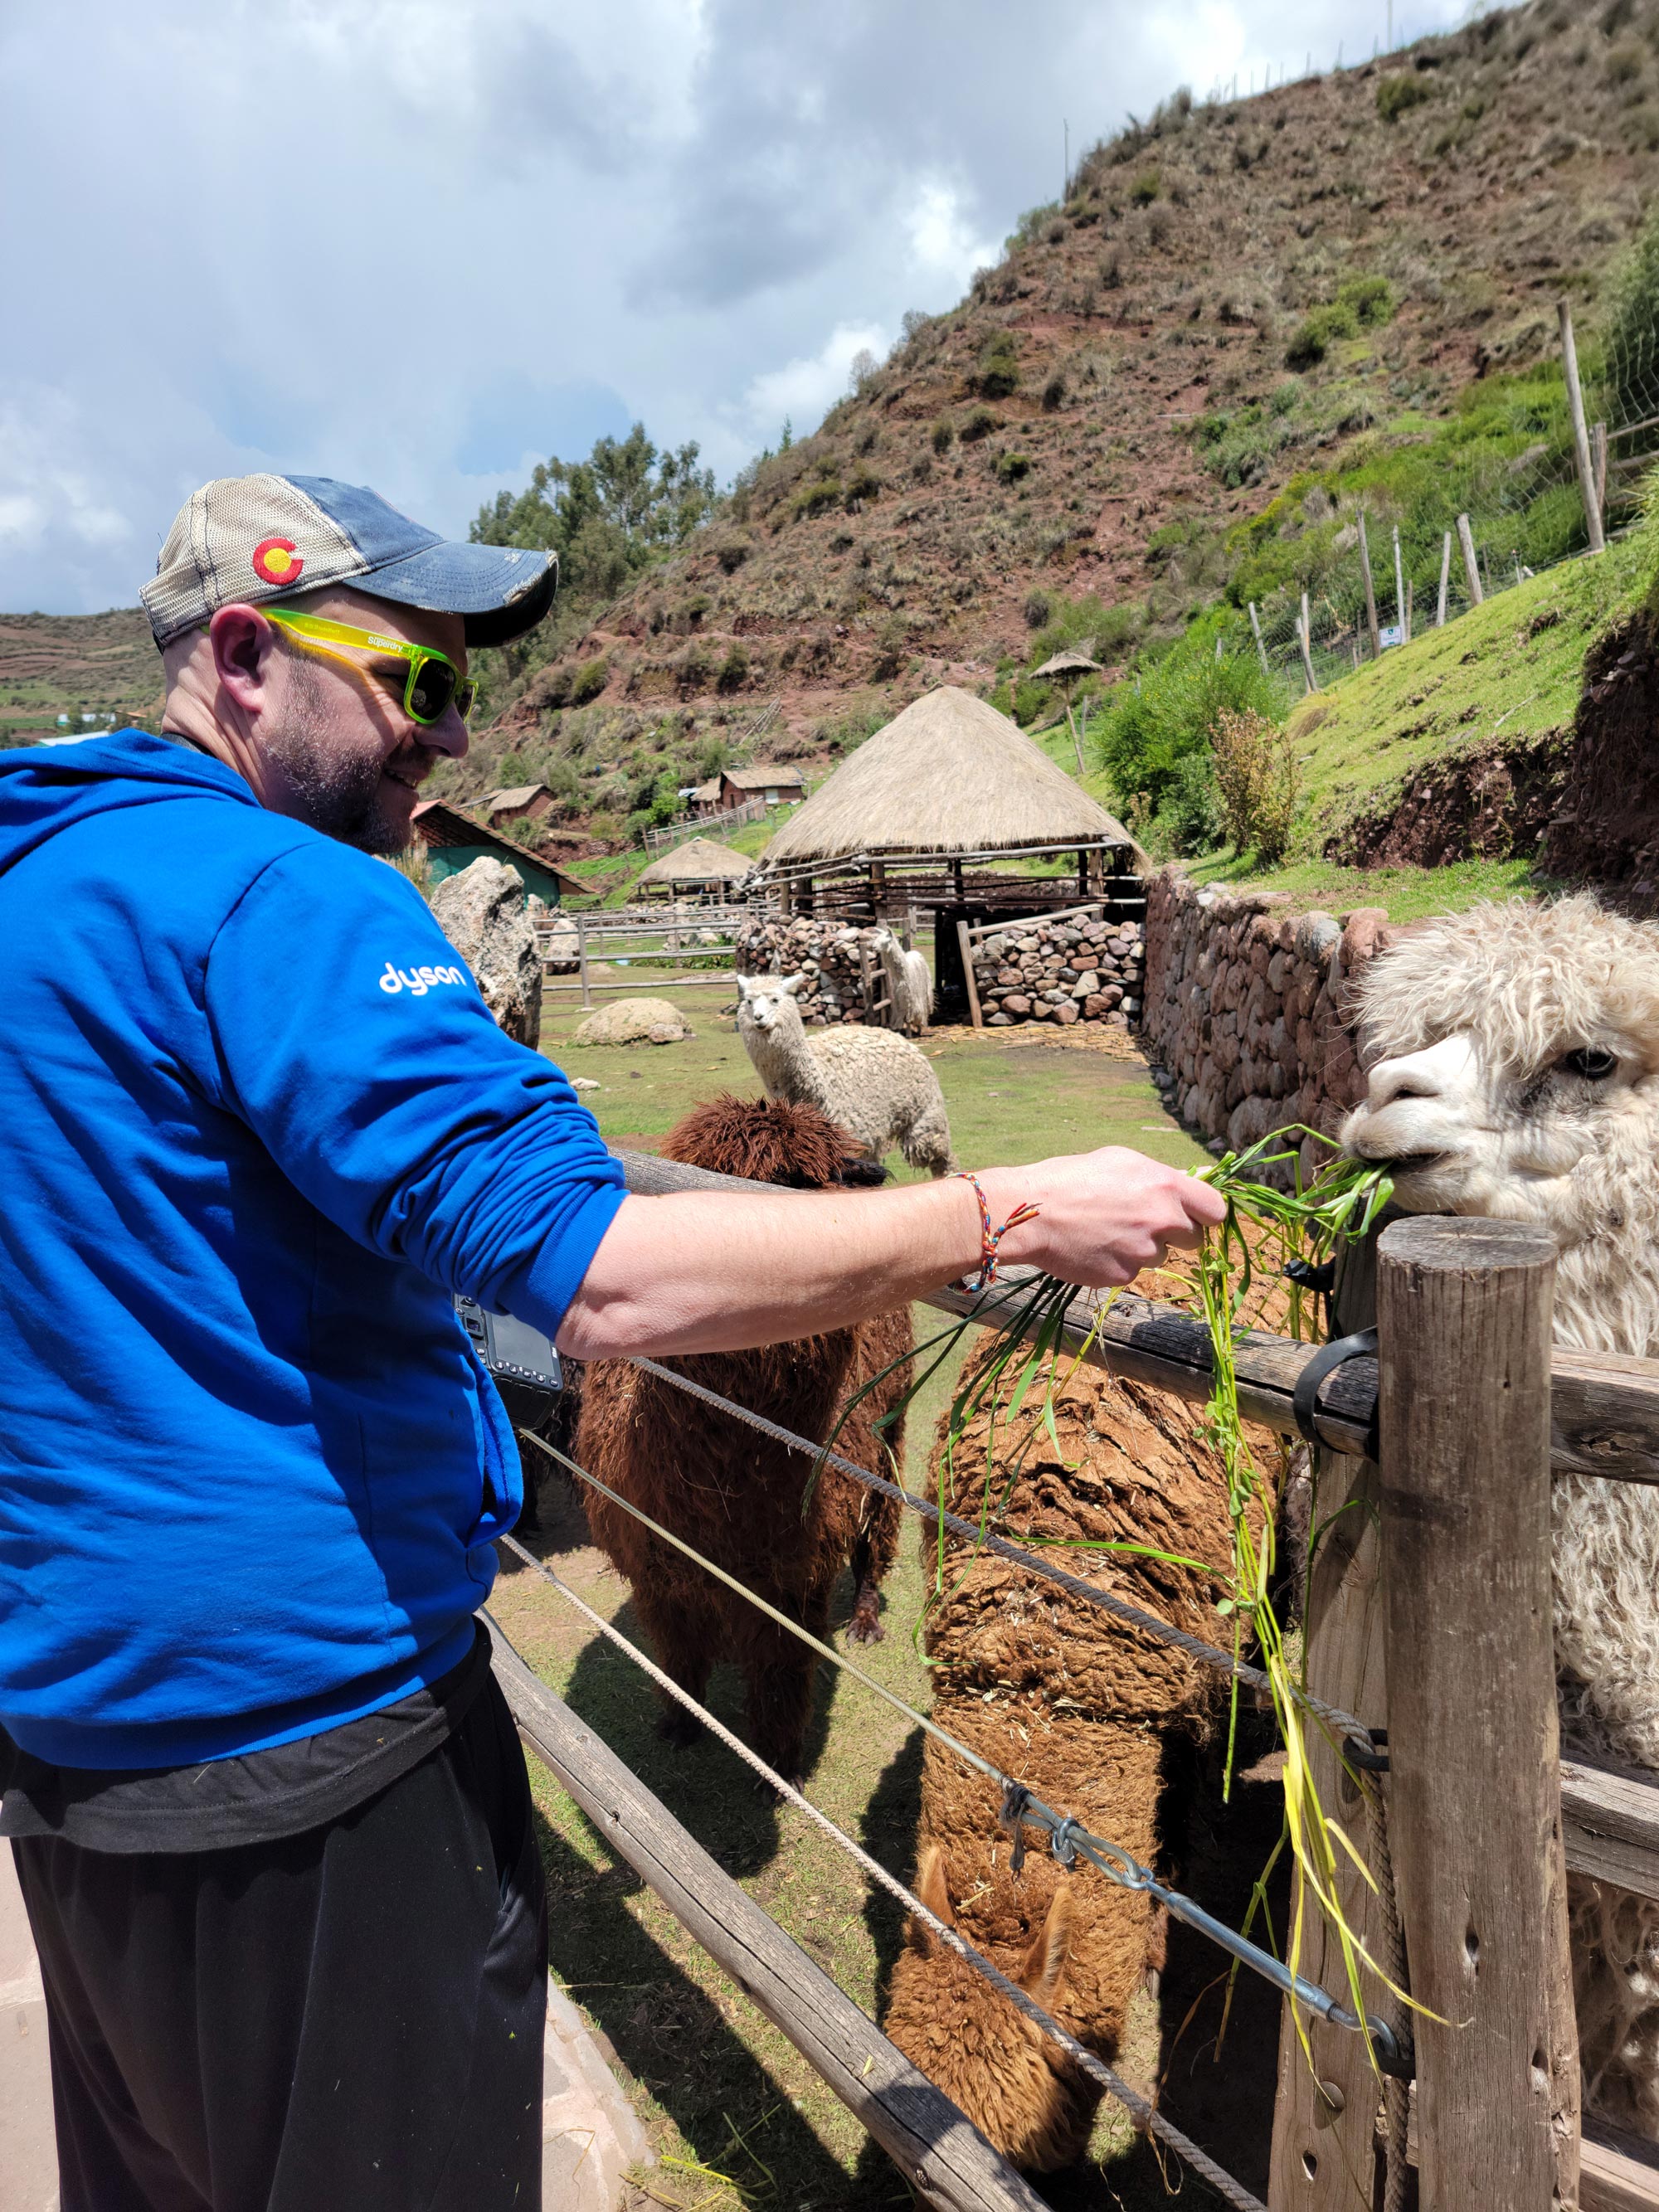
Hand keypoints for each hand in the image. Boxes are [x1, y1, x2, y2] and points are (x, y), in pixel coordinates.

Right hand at [978, 1147, 1225, 1289]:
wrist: (1032, 1213)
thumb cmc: (1072, 1177)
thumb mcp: (1121, 1160)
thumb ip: (1160, 1177)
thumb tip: (1188, 1184)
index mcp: (1166, 1187)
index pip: (1217, 1210)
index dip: (1206, 1214)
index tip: (1194, 1214)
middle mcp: (1162, 1221)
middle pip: (1194, 1239)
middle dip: (1175, 1233)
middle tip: (1143, 1223)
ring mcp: (1143, 1252)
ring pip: (1160, 1256)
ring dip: (1143, 1248)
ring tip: (1108, 1231)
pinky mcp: (1123, 1276)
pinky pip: (1132, 1271)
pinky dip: (1118, 1262)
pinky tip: (1094, 1246)